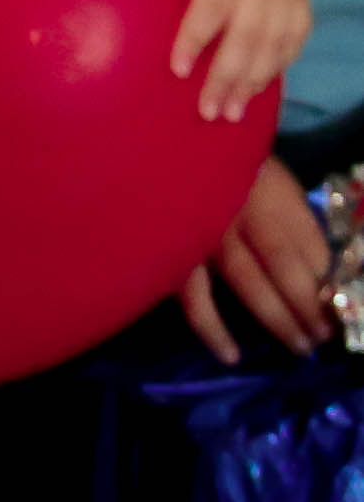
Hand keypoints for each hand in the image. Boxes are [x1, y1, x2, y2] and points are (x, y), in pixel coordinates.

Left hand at [119, 0, 317, 119]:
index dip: (199, 35)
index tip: (177, 69)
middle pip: (249, 31)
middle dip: (228, 75)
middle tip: (205, 113)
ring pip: (275, 38)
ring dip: (255, 77)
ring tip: (230, 113)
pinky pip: (296, 28)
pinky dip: (282, 59)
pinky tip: (262, 85)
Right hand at [183, 157, 335, 361]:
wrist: (161, 146)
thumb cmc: (220, 164)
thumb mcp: (267, 177)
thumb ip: (289, 216)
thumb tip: (318, 266)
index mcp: (270, 194)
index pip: (311, 246)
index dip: (328, 282)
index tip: (339, 309)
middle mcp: (242, 214)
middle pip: (286, 269)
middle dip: (310, 307)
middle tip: (325, 337)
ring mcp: (205, 235)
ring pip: (249, 285)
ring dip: (278, 320)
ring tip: (301, 347)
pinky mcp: (173, 253)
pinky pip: (193, 298)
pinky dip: (212, 329)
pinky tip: (231, 355)